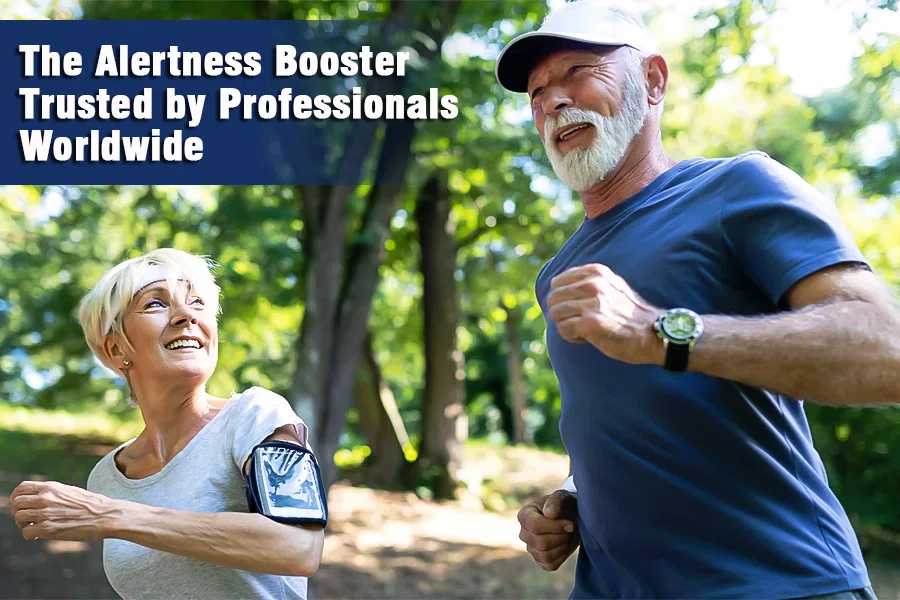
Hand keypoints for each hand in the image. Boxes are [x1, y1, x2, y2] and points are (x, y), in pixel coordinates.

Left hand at [10, 480, 114, 541]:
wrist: (106, 515)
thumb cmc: (92, 505)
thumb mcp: (70, 492)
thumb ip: (53, 494)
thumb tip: (39, 500)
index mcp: (51, 487)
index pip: (22, 488)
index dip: (16, 497)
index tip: (20, 504)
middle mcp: (45, 498)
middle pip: (17, 503)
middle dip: (19, 512)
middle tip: (28, 519)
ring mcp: (45, 514)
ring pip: (19, 517)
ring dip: (24, 524)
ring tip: (34, 527)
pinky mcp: (48, 529)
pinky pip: (26, 532)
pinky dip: (30, 535)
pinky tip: (39, 535)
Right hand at [517, 489, 579, 570]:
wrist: (573, 519)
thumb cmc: (566, 506)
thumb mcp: (563, 498)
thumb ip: (556, 501)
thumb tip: (549, 513)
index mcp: (524, 515)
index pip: (534, 526)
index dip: (555, 527)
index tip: (570, 524)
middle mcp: (524, 533)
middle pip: (542, 543)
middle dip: (562, 537)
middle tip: (570, 529)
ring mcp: (531, 548)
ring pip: (546, 555)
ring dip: (563, 546)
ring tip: (567, 536)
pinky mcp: (540, 560)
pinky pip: (550, 564)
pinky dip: (562, 556)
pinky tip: (564, 545)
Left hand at [548, 263, 663, 365]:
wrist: (654, 334)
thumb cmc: (629, 314)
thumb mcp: (611, 286)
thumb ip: (587, 281)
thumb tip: (554, 285)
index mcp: (596, 272)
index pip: (557, 282)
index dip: (565, 299)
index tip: (581, 308)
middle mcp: (593, 284)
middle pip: (553, 299)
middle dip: (563, 314)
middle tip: (582, 322)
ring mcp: (592, 303)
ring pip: (555, 314)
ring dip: (567, 326)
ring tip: (586, 330)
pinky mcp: (590, 324)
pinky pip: (563, 330)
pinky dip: (572, 337)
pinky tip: (589, 338)